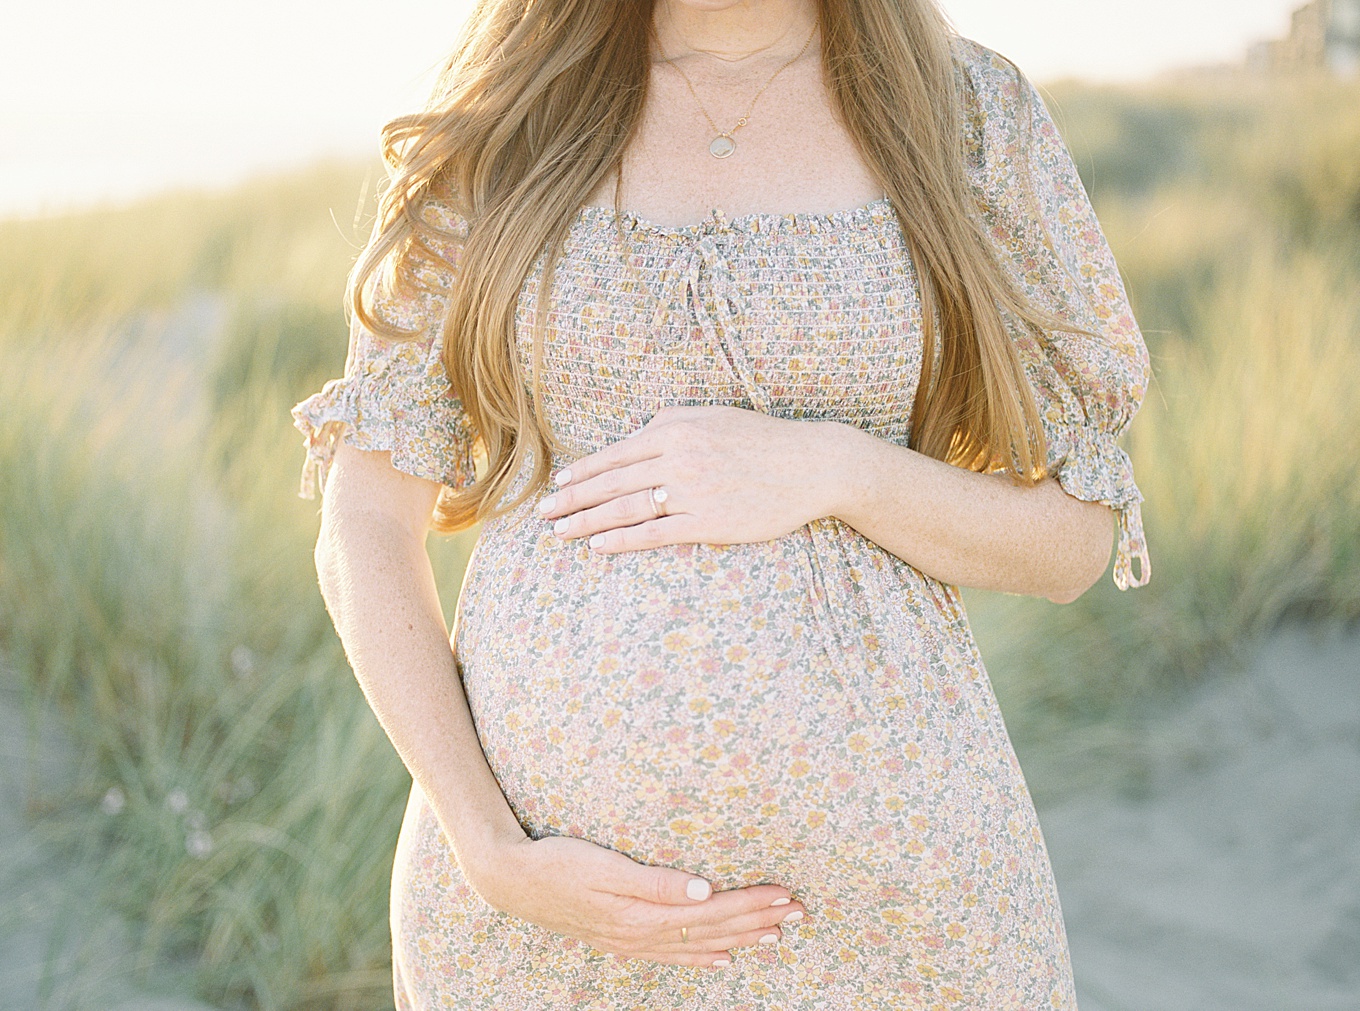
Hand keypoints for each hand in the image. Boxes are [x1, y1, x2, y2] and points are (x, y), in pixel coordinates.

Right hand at [469, 834, 806, 968]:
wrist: (510, 881)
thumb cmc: (557, 863)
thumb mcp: (605, 866)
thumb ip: (656, 882)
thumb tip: (705, 890)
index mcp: (644, 913)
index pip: (713, 909)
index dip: (752, 902)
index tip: (786, 894)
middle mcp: (643, 933)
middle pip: (713, 929)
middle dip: (758, 920)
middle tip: (799, 911)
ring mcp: (633, 940)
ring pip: (699, 943)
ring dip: (740, 937)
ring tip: (776, 933)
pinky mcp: (622, 938)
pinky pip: (674, 953)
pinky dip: (704, 954)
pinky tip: (723, 956)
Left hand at [537, 405, 850, 553]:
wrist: (812, 464)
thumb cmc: (762, 440)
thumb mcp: (713, 416)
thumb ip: (673, 424)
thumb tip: (638, 433)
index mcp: (675, 428)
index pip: (615, 453)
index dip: (582, 470)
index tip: (558, 483)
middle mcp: (678, 457)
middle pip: (611, 482)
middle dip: (571, 499)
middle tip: (543, 514)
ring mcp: (692, 491)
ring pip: (625, 508)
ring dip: (586, 522)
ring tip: (560, 533)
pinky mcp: (708, 522)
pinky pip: (654, 533)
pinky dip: (621, 540)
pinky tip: (598, 546)